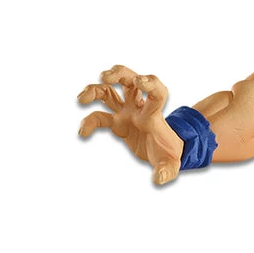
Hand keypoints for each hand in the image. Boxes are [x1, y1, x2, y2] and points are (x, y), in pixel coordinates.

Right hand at [77, 65, 183, 184]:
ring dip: (95, 90)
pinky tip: (83, 133)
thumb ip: (166, 171)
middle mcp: (139, 109)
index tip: (139, 81)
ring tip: (81, 99)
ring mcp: (127, 113)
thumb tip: (158, 178)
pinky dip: (89, 121)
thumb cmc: (170, 154)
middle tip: (104, 76)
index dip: (149, 83)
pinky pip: (99, 117)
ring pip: (110, 92)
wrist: (165, 151)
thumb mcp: (172, 165)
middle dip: (118, 74)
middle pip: (130, 80)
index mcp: (154, 115)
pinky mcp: (118, 122)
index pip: (156, 92)